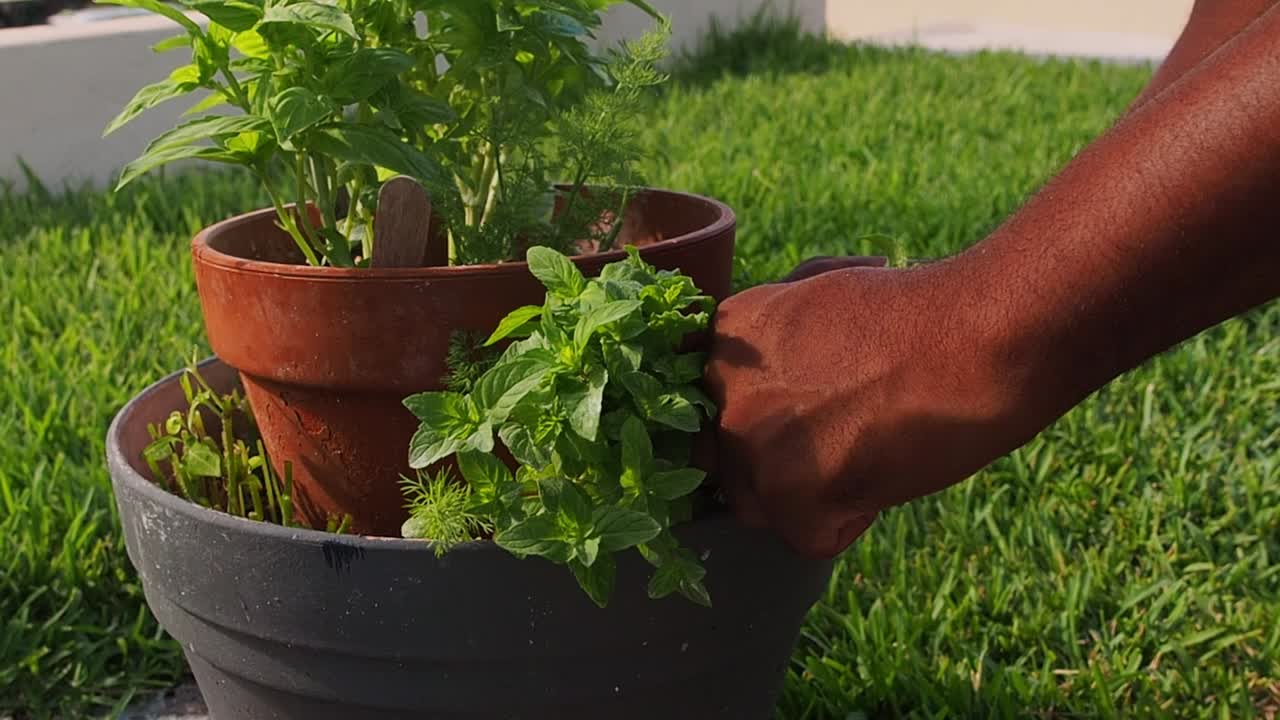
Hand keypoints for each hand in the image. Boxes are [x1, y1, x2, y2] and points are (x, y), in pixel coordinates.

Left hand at [703, 256, 1041, 558]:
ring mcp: (752, 444)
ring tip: (868, 446)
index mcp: (726, 335)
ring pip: (759, 506)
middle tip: (846, 431)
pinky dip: (853, 520)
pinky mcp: (789, 495)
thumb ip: (773, 332)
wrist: (978, 335)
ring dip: (808, 496)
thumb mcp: (820, 293)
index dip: (765, 420)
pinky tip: (887, 469)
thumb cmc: (918, 314)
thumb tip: (754, 373)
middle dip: (780, 462)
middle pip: (731, 462)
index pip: (714, 409)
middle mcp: (722, 391)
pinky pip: (809, 539)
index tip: (811, 410)